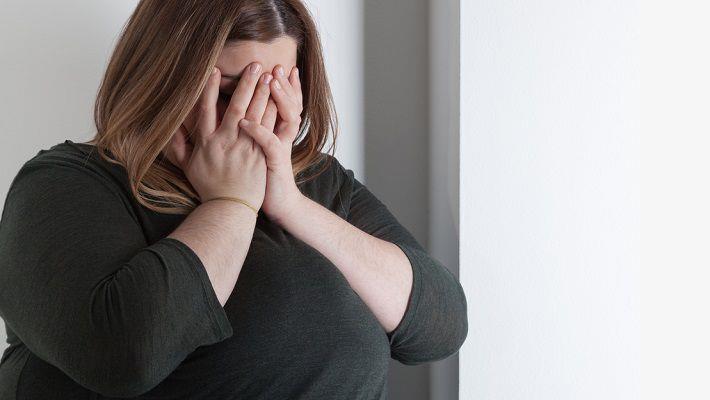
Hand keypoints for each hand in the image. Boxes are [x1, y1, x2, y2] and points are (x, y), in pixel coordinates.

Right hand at [165, 63, 272, 210]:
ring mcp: (244, 148)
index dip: (209, 88)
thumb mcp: (187, 167)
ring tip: (270, 76)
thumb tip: (171, 126)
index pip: (206, 109)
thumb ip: (178, 145)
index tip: (214, 70)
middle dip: (246, 84)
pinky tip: (279, 101)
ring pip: (255, 115)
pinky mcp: (260, 155)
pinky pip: (268, 130)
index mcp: (206, 142)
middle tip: (255, 65)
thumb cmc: (208, 188)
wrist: (228, 209)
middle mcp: (225, 141)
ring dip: (263, 94)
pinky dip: (273, 114)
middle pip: (236, 106)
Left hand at [237, 64, 303, 223]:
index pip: (285, 103)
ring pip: (285, 118)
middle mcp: (283, 137)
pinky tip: (245, 122)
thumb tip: (239, 116)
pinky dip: (257, 132)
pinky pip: (269, 143)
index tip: (276, 67)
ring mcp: (280, 148)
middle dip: (284, 85)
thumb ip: (254, 132)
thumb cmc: (263, 179)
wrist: (278, 204)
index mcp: (278, 131)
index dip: (284, 86)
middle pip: (289, 104)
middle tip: (277, 67)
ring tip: (269, 81)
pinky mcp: (275, 163)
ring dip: (277, 99)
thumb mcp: (260, 151)